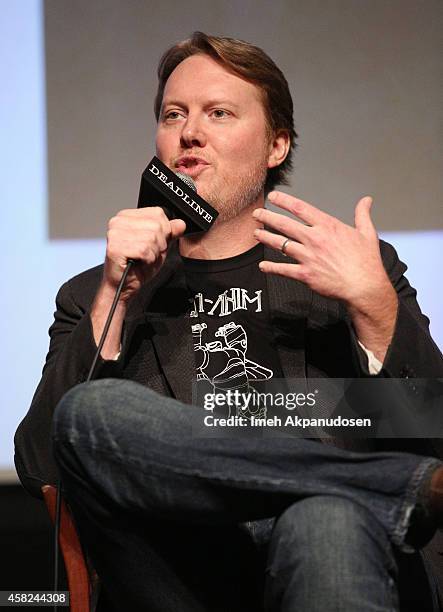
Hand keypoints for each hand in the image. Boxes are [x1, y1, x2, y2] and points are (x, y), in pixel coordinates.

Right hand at [103, 207, 185, 302]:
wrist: (124, 286)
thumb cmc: (137, 266)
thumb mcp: (159, 246)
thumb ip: (170, 233)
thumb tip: (181, 223)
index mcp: (127, 216)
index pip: (158, 213)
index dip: (164, 231)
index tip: (154, 243)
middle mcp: (119, 221)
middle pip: (157, 225)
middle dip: (159, 244)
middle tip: (147, 253)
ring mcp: (115, 233)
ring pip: (152, 238)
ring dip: (153, 253)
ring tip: (143, 258)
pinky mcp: (115, 247)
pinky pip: (144, 250)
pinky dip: (147, 259)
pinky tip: (138, 262)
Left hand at [252, 191, 391, 310]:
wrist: (364, 287)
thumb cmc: (367, 261)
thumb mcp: (367, 233)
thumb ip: (363, 214)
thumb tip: (367, 200)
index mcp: (328, 226)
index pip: (300, 208)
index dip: (283, 201)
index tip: (273, 198)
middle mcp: (315, 239)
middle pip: (284, 224)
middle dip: (267, 217)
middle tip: (257, 214)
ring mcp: (308, 257)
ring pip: (280, 244)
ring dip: (265, 237)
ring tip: (256, 233)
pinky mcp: (305, 275)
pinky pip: (283, 269)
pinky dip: (271, 267)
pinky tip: (263, 266)